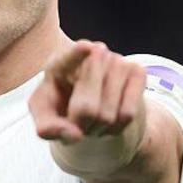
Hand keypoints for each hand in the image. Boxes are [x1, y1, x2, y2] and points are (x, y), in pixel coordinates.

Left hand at [28, 40, 147, 177]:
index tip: (86, 48)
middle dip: (80, 126)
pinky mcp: (137, 71)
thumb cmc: (62, 106)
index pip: (67, 58)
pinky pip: (127, 115)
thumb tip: (75, 134)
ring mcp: (116, 60)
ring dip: (98, 129)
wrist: (89, 105)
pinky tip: (109, 118)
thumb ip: (48, 128)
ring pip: (108, 116)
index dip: (76, 54)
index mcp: (59, 63)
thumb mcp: (45, 117)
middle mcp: (91, 54)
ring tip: (92, 120)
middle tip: (77, 123)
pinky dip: (116, 127)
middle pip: (87, 109)